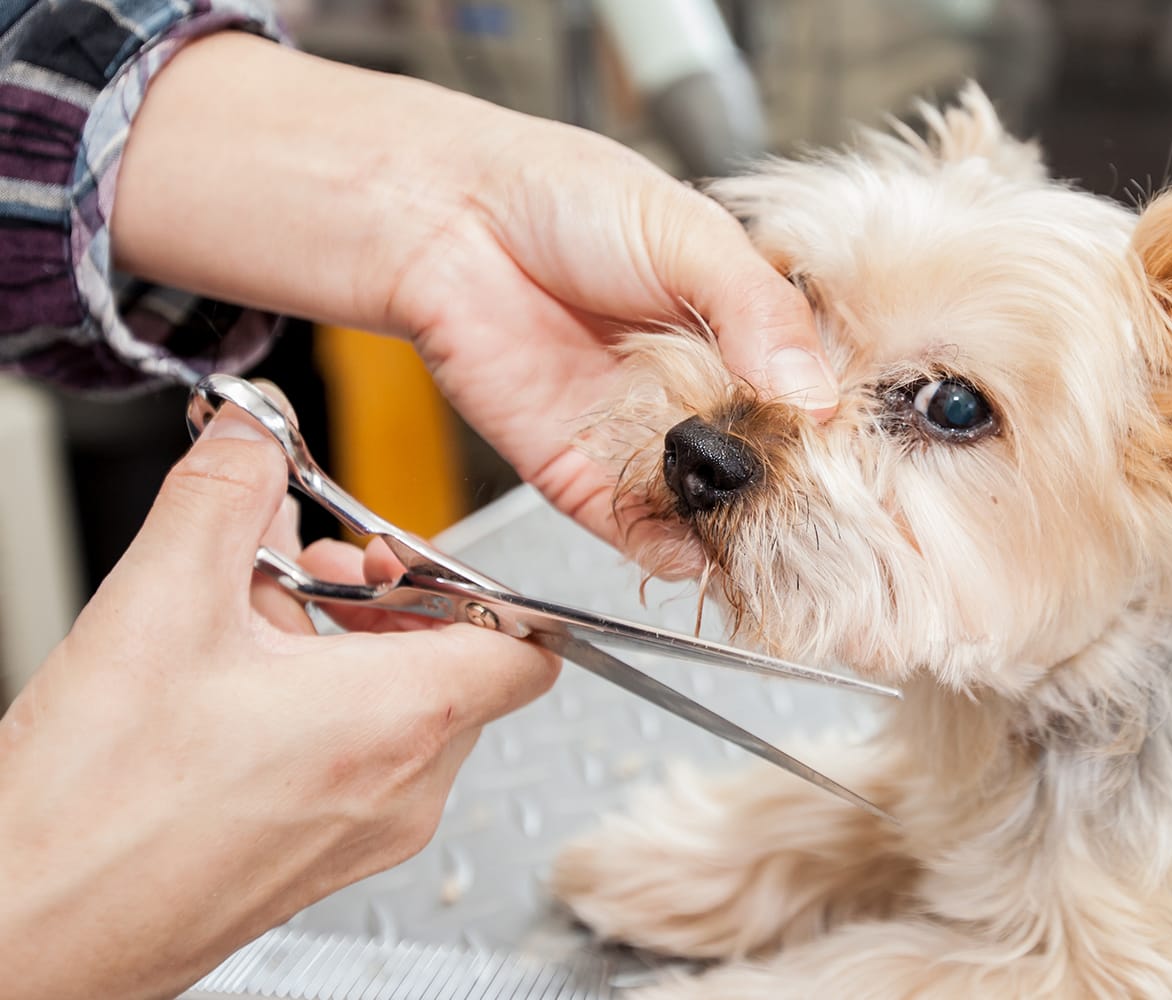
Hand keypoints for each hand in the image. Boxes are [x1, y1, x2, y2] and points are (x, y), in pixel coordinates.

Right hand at [0, 401, 558, 999]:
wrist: (32, 928)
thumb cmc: (96, 806)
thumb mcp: (161, 603)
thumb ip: (224, 494)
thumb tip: (251, 435)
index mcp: (403, 719)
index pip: (529, 642)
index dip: (475, 580)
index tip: (398, 553)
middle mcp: (407, 788)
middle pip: (462, 668)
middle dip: (389, 602)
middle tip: (307, 573)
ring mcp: (368, 836)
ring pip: (408, 717)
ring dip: (349, 652)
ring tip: (254, 625)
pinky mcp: (320, 863)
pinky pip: (363, 765)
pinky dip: (323, 712)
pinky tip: (233, 690)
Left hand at [112, 33, 835, 542]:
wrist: (447, 221)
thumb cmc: (567, 199)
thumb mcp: (689, 235)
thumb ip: (758, 311)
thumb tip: (814, 395)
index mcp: (752, 331)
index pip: (821, 395)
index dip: (849, 428)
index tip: (882, 455)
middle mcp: (711, 394)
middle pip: (778, 466)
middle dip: (800, 492)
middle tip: (827, 509)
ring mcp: (654, 442)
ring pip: (718, 511)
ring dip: (746, 533)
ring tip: (775, 542)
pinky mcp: (590, 480)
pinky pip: (641, 534)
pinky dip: (673, 555)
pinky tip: (701, 553)